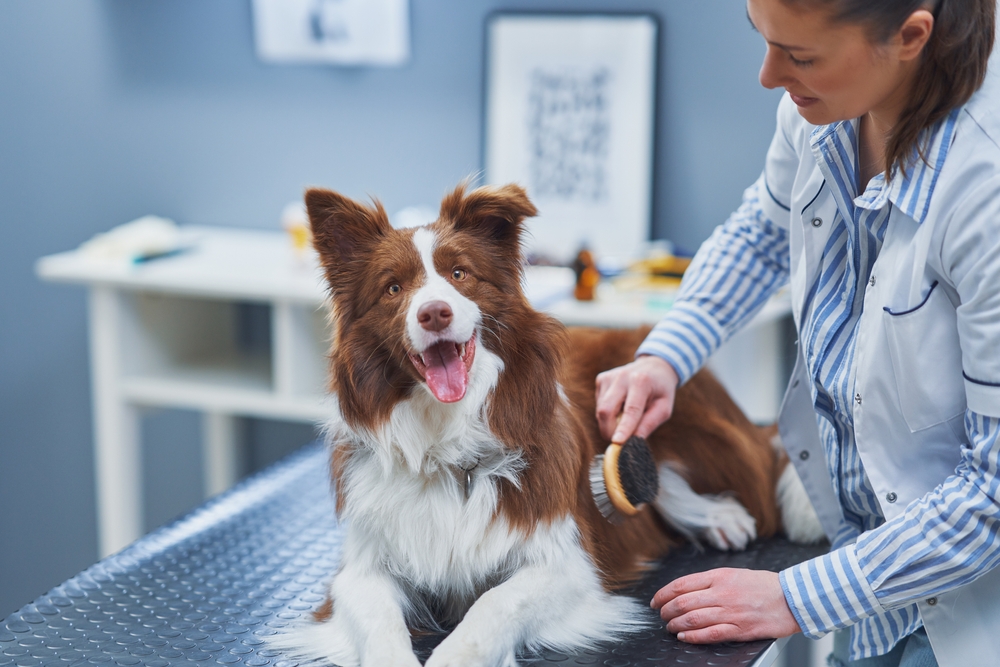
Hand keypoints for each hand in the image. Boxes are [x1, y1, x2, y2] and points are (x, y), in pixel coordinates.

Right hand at [595, 354, 679, 442]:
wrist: (653, 366)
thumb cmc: (660, 390)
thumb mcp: (664, 408)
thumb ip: (649, 424)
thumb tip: (634, 442)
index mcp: (641, 382)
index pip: (630, 410)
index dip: (623, 428)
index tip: (617, 442)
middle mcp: (622, 377)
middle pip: (606, 410)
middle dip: (608, 431)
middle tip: (619, 441)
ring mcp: (608, 377)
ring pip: (600, 410)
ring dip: (610, 422)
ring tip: (626, 416)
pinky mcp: (601, 379)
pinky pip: (599, 404)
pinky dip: (608, 412)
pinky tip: (620, 405)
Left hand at [651, 568, 799, 642]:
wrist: (792, 598)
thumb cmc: (764, 586)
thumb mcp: (734, 573)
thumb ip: (710, 581)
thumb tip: (685, 590)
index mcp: (719, 576)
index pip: (682, 584)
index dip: (663, 594)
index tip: (656, 600)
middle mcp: (722, 593)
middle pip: (683, 603)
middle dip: (667, 611)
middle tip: (662, 615)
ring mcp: (731, 612)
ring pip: (693, 619)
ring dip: (676, 625)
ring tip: (670, 628)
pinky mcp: (740, 629)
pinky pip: (710, 634)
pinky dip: (693, 637)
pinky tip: (684, 637)